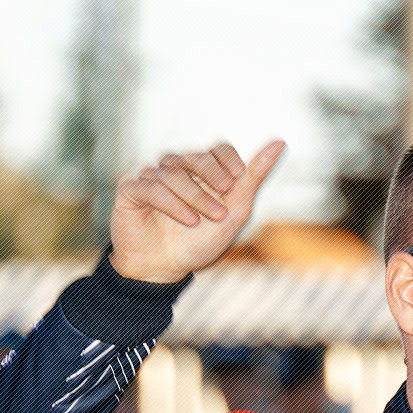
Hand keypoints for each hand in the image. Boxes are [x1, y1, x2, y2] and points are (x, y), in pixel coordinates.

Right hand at [109, 140, 285, 283]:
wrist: (165, 270)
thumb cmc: (200, 242)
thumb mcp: (234, 211)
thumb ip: (254, 176)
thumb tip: (281, 142)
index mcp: (202, 173)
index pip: (218, 149)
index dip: (227, 160)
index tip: (236, 180)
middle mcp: (176, 170)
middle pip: (196, 157)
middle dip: (212, 178)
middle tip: (223, 204)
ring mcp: (152, 178)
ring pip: (173, 172)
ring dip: (193, 197)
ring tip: (201, 221)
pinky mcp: (131, 190)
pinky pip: (151, 186)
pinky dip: (170, 203)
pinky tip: (186, 220)